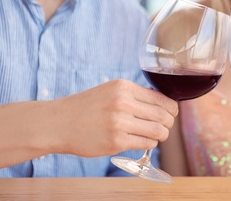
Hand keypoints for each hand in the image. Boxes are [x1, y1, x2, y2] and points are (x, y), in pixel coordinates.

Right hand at [52, 79, 177, 156]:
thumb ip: (135, 95)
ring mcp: (120, 123)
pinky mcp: (116, 142)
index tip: (171, 114)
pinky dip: (149, 143)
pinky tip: (143, 141)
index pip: (163, 99)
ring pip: (158, 131)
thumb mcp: (110, 90)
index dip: (172, 109)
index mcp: (124, 87)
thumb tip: (162, 103)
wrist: (59, 123)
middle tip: (165, 126)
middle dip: (169, 123)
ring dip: (162, 135)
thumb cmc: (87, 107)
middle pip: (164, 115)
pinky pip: (146, 144)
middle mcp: (123, 103)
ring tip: (156, 135)